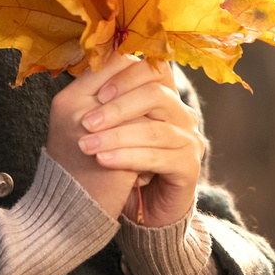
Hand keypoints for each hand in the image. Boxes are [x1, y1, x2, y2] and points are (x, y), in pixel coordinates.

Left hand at [42, 55, 206, 228]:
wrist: (140, 209)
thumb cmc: (120, 163)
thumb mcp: (110, 128)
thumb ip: (107, 99)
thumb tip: (94, 65)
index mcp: (163, 96)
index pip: (153, 69)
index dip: (125, 77)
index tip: (96, 94)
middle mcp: (181, 113)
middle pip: (156, 94)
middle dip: (117, 108)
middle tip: (85, 123)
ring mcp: (189, 139)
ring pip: (154, 129)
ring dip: (116, 136)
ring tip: (87, 145)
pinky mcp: (189, 166)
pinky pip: (158, 157)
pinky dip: (128, 157)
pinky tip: (104, 160)